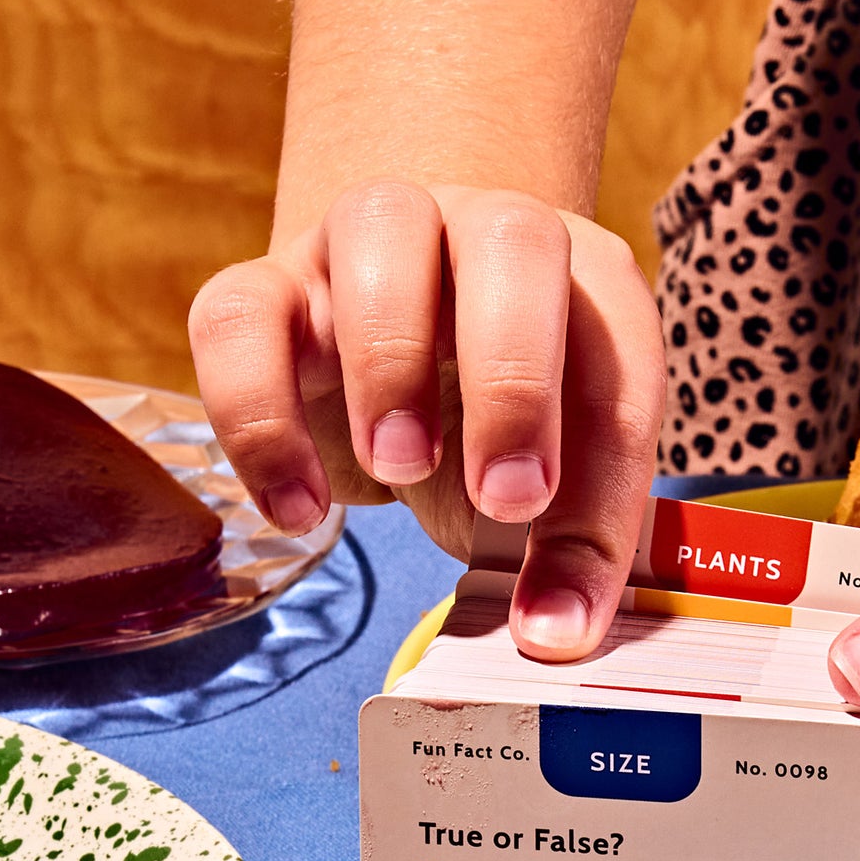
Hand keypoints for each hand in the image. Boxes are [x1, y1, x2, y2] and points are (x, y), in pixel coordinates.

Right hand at [189, 180, 662, 660]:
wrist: (399, 367)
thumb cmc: (498, 432)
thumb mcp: (550, 492)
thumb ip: (569, 547)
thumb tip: (557, 634)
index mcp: (586, 283)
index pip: (619, 360)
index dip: (606, 482)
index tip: (570, 597)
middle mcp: (484, 234)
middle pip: (513, 242)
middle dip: (516, 379)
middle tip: (507, 503)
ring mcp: (371, 242)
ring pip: (378, 225)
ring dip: (392, 358)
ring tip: (399, 471)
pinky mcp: (270, 283)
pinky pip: (240, 310)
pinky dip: (258, 411)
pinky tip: (299, 510)